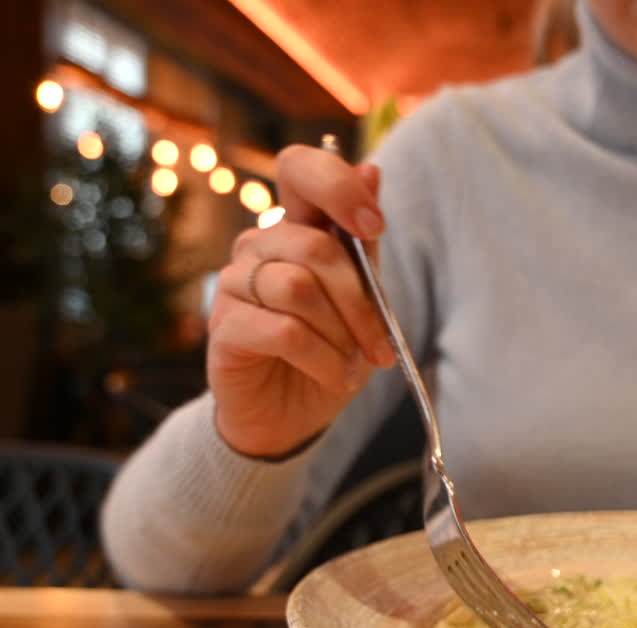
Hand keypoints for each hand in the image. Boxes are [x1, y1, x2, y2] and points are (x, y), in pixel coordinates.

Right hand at [207, 146, 396, 456]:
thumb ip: (364, 245)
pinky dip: (322, 358)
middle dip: (361, 302)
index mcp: (296, 229)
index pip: (299, 170)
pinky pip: (284, 331)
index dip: (337, 186)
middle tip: (381, 345)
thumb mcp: (362, 302)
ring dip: (341, 334)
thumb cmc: (329, 353)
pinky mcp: (223, 326)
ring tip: (352, 364)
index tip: (375, 227)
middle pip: (316, 246)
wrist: (291, 415)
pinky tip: (334, 376)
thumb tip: (371, 171)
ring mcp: (234, 284)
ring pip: (299, 288)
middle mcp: (259, 247)